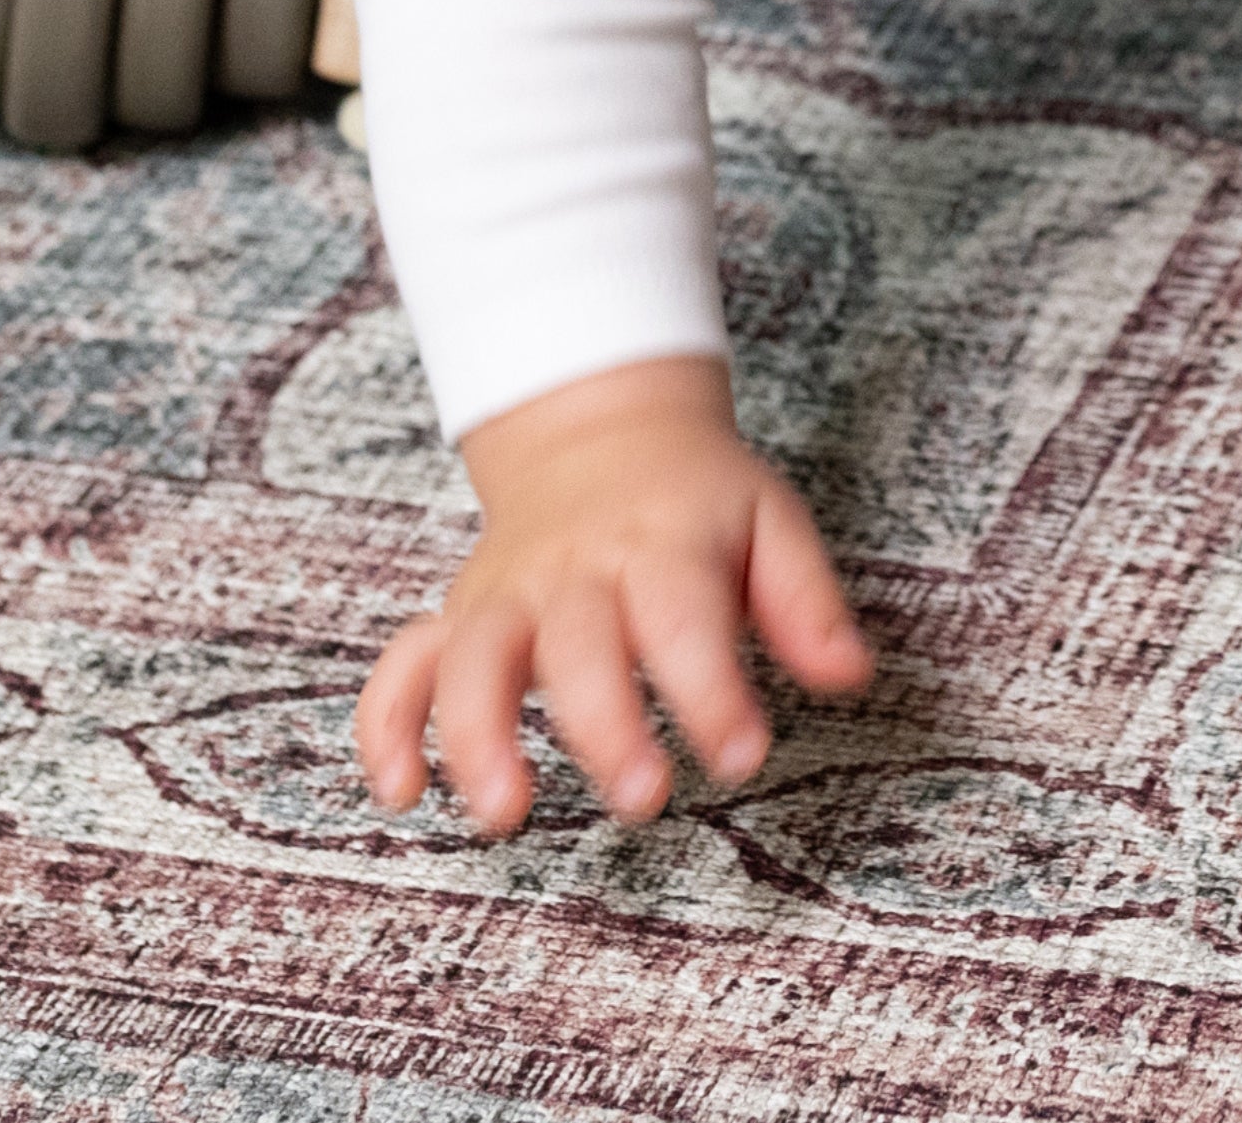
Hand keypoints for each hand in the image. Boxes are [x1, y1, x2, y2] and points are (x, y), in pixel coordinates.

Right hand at [353, 354, 870, 836]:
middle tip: (642, 798)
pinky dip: (389, 726)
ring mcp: (507, 595)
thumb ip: (806, 601)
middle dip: (603, 726)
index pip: (684, 619)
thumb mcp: (769, 519)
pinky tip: (403, 791)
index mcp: (661, 545)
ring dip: (478, 736)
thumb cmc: (696, 496)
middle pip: (577, 648)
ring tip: (505, 813)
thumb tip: (851, 676)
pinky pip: (403, 667)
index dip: (712, 692)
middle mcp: (575, 571)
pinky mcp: (459, 618)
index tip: (742, 755)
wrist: (601, 428)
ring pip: (472, 660)